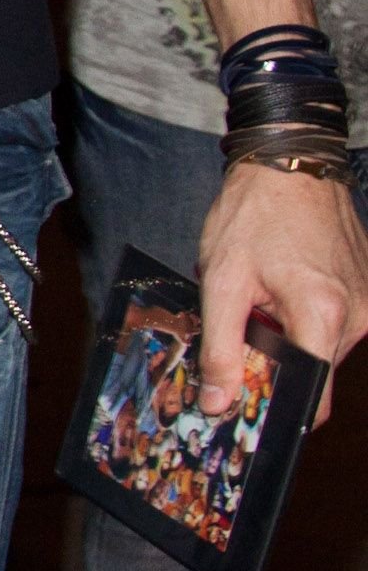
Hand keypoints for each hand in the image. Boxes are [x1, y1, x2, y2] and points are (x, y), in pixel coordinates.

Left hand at [195, 158, 367, 421]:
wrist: (289, 160)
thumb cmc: (254, 213)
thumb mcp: (223, 280)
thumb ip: (221, 347)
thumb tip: (217, 402)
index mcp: (323, 315)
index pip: (313, 397)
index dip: (278, 409)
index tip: (247, 409)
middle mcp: (357, 315)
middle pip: (315, 372)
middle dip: (276, 365)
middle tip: (242, 335)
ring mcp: (367, 301)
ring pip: (322, 347)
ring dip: (289, 337)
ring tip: (261, 300)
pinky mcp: (366, 288)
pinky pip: (333, 323)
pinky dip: (303, 317)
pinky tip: (280, 288)